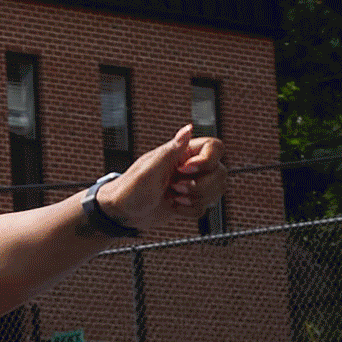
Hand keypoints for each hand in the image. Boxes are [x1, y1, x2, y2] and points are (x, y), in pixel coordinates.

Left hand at [99, 127, 226, 231]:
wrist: (120, 213)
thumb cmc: (129, 188)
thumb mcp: (150, 168)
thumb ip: (172, 149)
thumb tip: (188, 128)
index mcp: (183, 153)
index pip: (216, 148)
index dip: (207, 161)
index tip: (185, 170)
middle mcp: (192, 167)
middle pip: (220, 173)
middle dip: (199, 186)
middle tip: (174, 188)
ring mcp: (193, 184)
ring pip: (216, 191)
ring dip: (195, 199)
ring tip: (173, 197)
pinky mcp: (190, 201)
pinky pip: (205, 207)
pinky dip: (189, 211)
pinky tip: (174, 206)